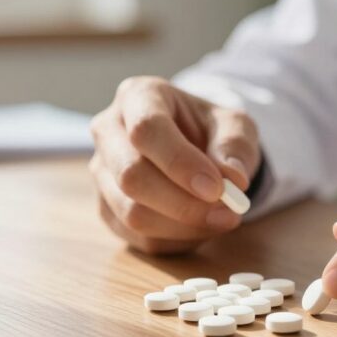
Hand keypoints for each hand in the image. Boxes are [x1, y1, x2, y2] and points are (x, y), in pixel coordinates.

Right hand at [89, 76, 259, 254]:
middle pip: (131, 175)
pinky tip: (200, 226)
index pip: (146, 129)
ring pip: (131, 213)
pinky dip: (175, 240)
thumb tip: (232, 179)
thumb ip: (235, 146)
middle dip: (183, 203)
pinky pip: (137, 236)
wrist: (196, 146)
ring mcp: (102, 172)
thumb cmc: (211, 130)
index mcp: (138, 96)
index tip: (217, 188)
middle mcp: (108, 130)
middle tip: (228, 212)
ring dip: (183, 226)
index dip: (180, 163)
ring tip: (222, 219)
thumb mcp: (235, 126)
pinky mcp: (106, 207)